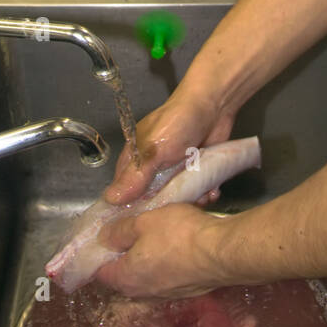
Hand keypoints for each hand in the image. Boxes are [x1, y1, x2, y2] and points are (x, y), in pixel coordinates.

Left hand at [94, 203, 226, 298]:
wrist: (223, 252)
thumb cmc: (180, 235)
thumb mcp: (142, 222)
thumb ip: (118, 231)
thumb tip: (104, 238)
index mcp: (126, 279)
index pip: (99, 270)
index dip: (98, 251)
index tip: (103, 234)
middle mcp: (144, 292)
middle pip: (125, 271)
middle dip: (126, 250)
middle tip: (132, 226)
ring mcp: (168, 293)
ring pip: (149, 270)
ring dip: (150, 252)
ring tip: (158, 228)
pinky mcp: (187, 289)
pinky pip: (169, 271)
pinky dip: (169, 257)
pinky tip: (179, 238)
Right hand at [103, 82, 236, 204]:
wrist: (214, 105)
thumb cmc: (179, 121)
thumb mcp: (154, 150)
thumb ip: (135, 176)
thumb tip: (111, 199)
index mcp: (134, 161)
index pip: (125, 193)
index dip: (132, 208)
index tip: (144, 220)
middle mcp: (152, 170)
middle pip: (153, 200)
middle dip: (167, 205)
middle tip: (180, 204)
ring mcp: (174, 172)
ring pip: (177, 198)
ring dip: (190, 200)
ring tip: (201, 195)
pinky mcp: (194, 172)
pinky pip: (197, 192)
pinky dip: (205, 193)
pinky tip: (212, 190)